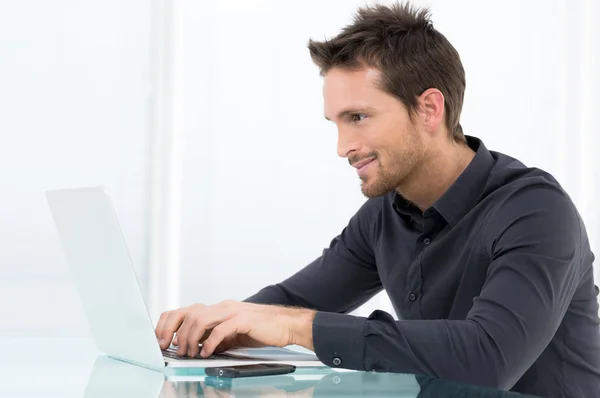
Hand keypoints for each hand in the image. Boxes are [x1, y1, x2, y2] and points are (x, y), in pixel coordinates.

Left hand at [155, 300, 315, 357]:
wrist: (286, 325)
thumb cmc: (261, 330)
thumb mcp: (232, 334)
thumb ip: (215, 337)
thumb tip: (196, 348)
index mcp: (218, 309)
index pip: (185, 311)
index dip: (169, 324)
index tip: (161, 341)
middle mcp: (222, 307)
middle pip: (187, 313)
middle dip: (175, 333)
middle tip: (173, 349)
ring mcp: (231, 311)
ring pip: (200, 319)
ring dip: (190, 339)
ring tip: (190, 353)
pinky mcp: (242, 319)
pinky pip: (219, 329)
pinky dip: (209, 343)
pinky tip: (207, 352)